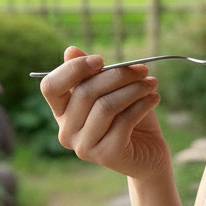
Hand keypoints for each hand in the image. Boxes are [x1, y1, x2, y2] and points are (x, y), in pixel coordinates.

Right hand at [39, 45, 170, 178]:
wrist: (150, 155)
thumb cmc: (130, 119)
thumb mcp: (113, 93)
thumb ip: (93, 74)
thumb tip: (70, 50)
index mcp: (62, 112)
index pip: (51, 86)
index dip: (73, 69)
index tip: (101, 59)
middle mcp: (66, 132)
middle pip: (85, 93)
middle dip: (117, 75)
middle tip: (143, 69)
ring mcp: (83, 147)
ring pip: (105, 106)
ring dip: (133, 89)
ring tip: (152, 83)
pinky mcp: (106, 156)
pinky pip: (123, 122)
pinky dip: (142, 105)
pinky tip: (154, 98)